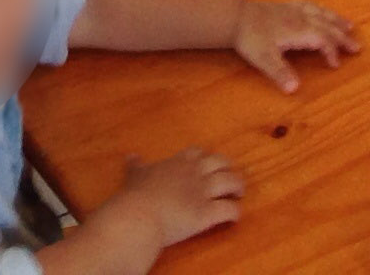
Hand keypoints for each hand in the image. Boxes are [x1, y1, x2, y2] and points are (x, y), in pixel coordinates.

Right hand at [106, 147, 243, 248]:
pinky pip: (229, 210)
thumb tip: (131, 156)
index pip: (197, 152)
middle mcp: (194, 173)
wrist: (140, 215)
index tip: (207, 164)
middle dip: (227, 167)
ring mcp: (203, 192)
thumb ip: (137, 166)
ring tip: (239, 193)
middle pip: (220, 161)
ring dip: (237, 186)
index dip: (205, 157)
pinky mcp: (207, 213)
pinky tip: (235, 217)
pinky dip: (235, 212)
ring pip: (230, 181)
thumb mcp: (135, 175)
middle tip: (229, 177)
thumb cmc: (135, 195)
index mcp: (177, 162)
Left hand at [232, 0, 358, 92]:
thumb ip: (280, 73)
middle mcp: (300, 18)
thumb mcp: (264, 59)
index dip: (331, 52)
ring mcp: (293, 10)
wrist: (234, 16)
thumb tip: (294, 90)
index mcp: (299, 30)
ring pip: (321, 13)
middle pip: (327, 26)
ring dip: (336, 20)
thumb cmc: (250, 38)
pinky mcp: (285, 6)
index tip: (336, 65)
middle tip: (357, 47)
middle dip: (342, 37)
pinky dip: (321, 9)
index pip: (322, 40)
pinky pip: (310, 5)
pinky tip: (321, 11)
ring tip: (349, 25)